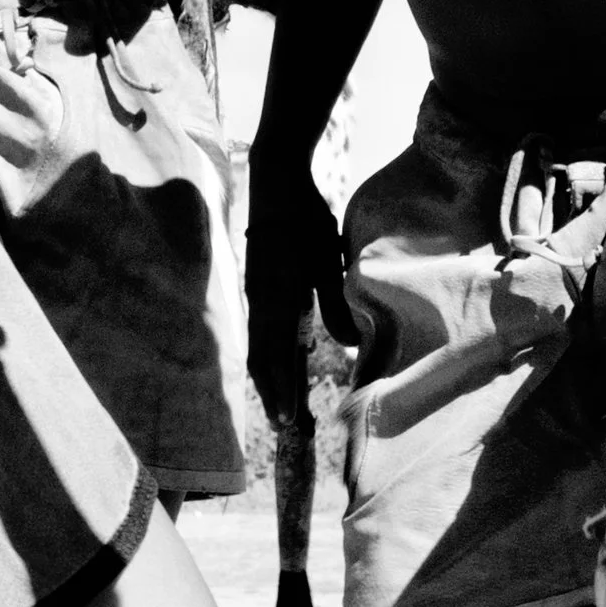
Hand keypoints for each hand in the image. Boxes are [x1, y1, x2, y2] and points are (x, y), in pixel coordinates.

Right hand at [245, 170, 352, 422]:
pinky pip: (259, 327)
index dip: (281, 389)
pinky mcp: (257, 283)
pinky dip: (265, 351)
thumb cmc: (305, 220)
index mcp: (277, 298)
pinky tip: (275, 358)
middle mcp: (261, 300)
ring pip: (258, 344)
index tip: (288, 419)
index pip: (275, 355)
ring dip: (267, 375)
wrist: (276, 182)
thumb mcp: (327, 262)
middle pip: (261, 357)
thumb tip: (349, 345)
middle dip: (271, 391)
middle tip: (281, 424)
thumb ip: (335, 305)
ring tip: (277, 399)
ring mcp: (256, 292)